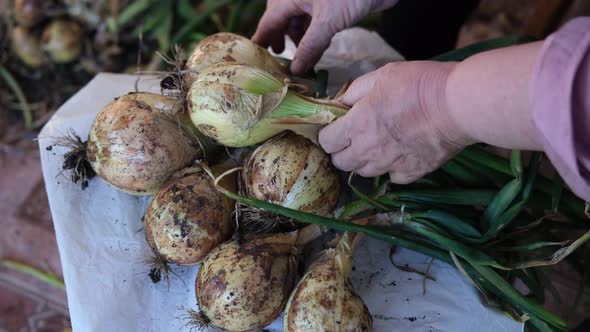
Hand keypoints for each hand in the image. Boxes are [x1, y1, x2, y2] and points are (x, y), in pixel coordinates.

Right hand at [252, 0, 397, 74]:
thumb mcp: (328, 22)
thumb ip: (310, 47)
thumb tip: (296, 70)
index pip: (268, 22)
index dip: (262, 41)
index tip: (254, 59)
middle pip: (281, 22)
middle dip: (280, 42)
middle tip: (278, 63)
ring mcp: (314, 1)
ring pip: (298, 23)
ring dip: (299, 42)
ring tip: (299, 62)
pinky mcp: (330, 6)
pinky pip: (314, 24)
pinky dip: (313, 38)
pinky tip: (315, 52)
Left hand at [319, 61, 473, 183]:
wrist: (456, 104)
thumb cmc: (418, 84)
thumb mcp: (380, 76)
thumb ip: (354, 92)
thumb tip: (338, 104)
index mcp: (356, 125)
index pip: (327, 141)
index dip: (329, 134)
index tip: (336, 127)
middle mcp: (368, 150)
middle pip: (341, 162)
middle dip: (342, 150)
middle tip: (353, 137)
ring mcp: (390, 164)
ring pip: (364, 172)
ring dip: (364, 161)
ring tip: (376, 145)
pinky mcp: (412, 172)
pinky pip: (392, 177)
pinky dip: (391, 169)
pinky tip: (398, 155)